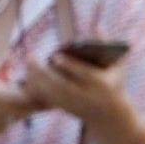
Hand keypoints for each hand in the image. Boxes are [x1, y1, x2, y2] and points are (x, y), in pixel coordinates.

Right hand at [0, 57, 34, 143]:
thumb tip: (9, 54)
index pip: (31, 95)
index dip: (39, 88)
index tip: (36, 80)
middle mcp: (1, 113)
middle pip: (31, 107)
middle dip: (36, 97)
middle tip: (32, 87)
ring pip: (20, 114)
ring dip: (21, 105)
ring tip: (5, 94)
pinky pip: (8, 122)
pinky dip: (8, 113)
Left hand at [21, 52, 135, 128]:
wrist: (110, 117)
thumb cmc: (113, 85)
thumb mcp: (116, 68)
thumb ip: (107, 47)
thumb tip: (98, 26)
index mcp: (101, 84)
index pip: (84, 74)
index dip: (69, 65)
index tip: (55, 55)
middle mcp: (87, 96)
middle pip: (63, 85)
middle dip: (45, 72)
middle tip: (32, 57)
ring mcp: (75, 105)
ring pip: (52, 93)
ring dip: (37, 79)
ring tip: (28, 63)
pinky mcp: (65, 110)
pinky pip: (47, 99)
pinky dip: (37, 89)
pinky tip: (28, 76)